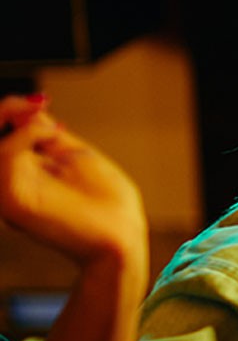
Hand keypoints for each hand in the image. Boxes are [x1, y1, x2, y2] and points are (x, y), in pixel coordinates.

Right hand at [0, 94, 145, 265]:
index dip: (8, 111)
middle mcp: (6, 186)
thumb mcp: (74, 155)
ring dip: (16, 124)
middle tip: (32, 104)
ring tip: (49, 127)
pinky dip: (24, 137)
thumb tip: (29, 106)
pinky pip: (4, 160)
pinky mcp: (15, 202)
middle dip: (3, 111)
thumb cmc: (107, 204)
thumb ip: (45, 133)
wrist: (122, 238)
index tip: (38, 101)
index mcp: (18, 175)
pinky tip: (50, 135)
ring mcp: (7, 195)